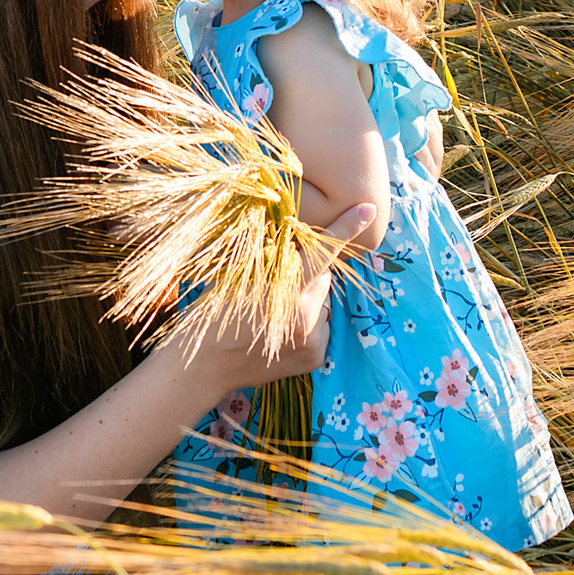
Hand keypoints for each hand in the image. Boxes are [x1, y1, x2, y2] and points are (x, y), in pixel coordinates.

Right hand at [166, 204, 373, 387]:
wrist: (205, 364)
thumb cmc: (216, 311)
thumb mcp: (238, 276)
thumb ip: (271, 259)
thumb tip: (297, 242)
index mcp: (282, 286)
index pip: (321, 252)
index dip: (345, 229)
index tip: (368, 210)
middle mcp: (303, 313)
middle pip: (322, 277)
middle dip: (307, 275)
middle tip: (274, 287)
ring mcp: (313, 339)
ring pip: (322, 303)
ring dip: (307, 302)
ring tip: (272, 315)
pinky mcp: (316, 357)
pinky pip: (320, 327)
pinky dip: (307, 325)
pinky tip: (281, 333)